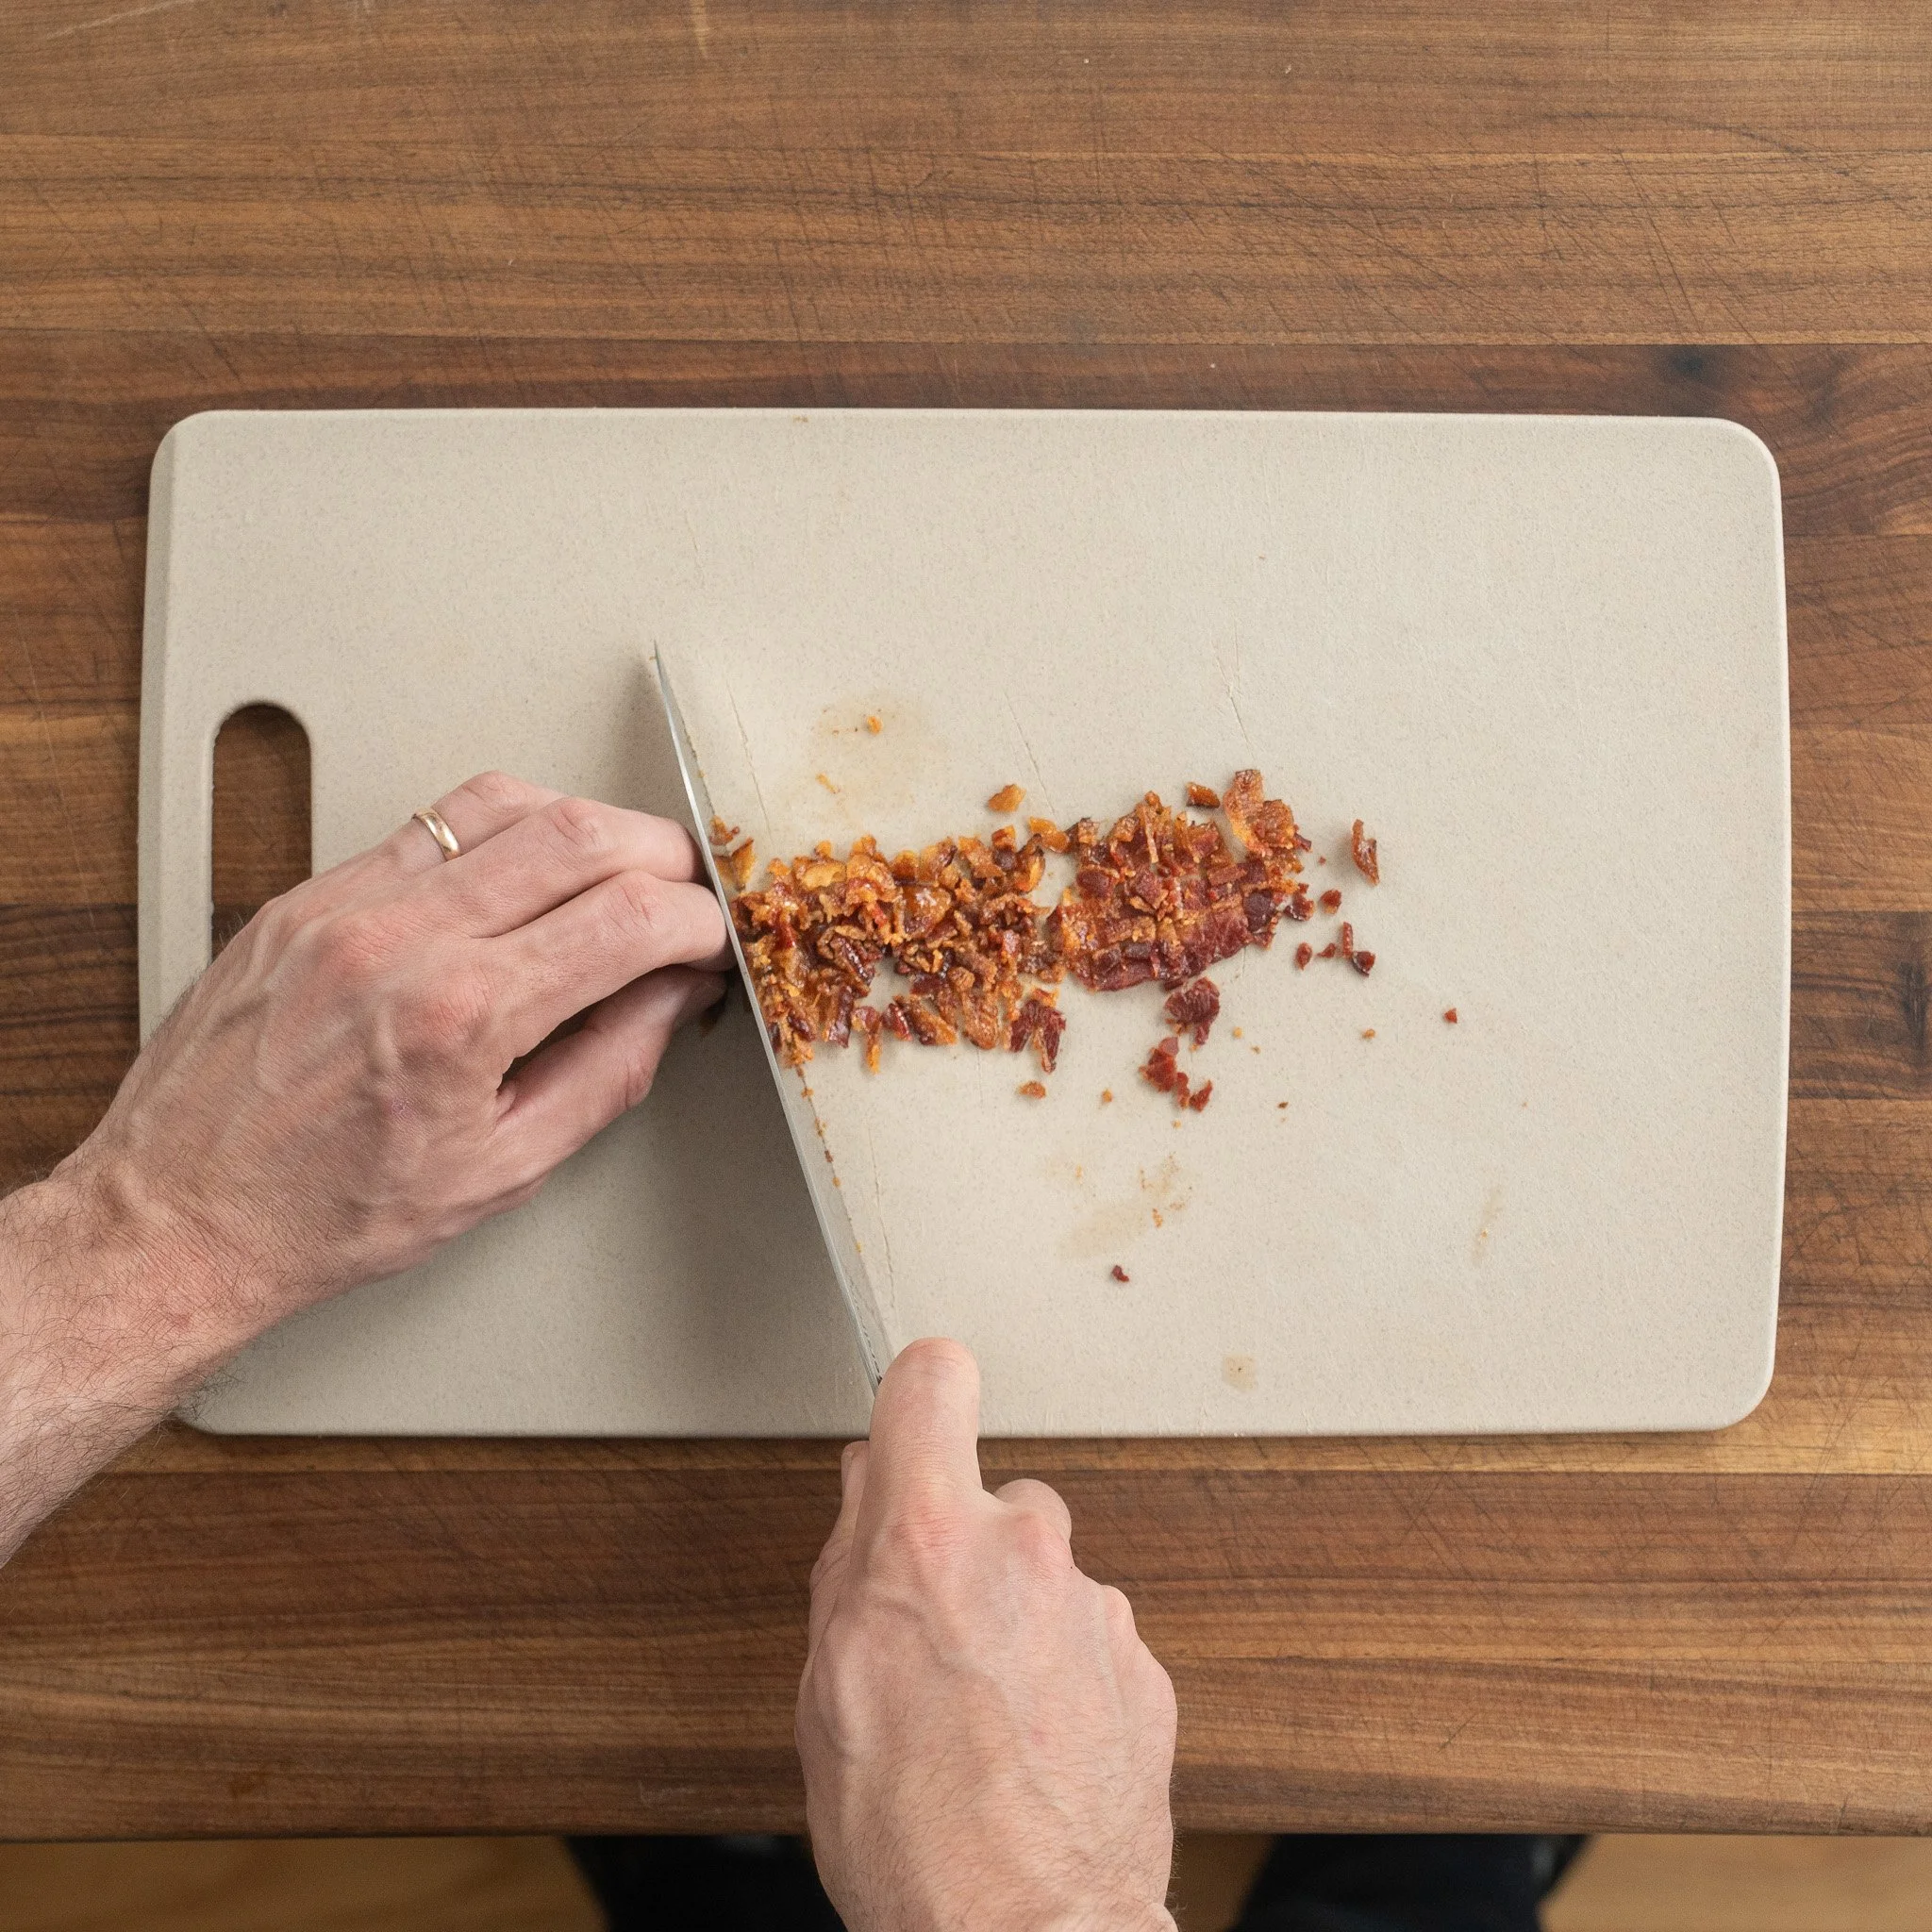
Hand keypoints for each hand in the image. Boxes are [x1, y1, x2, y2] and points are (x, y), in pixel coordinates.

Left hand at [0, 773, 728, 1556]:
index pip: (628, 918)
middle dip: (664, 856)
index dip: (699, 921)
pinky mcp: (308, 893)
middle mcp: (402, 939)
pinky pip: (429, 819)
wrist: (179, 1216)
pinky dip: (502, 830)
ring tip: (613, 873)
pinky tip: (523, 871)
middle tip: (685, 897)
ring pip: (507, 801)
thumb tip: (673, 997)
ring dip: (587, 824)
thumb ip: (610, 1069)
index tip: (714, 941)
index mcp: (461, 1017)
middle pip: (581, 834)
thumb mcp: (506, 1168)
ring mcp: (346, 902)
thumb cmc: (328, 1213)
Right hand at [797, 1340, 1177, 1931]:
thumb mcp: (827, 1685)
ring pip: (1045, 1576)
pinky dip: (1064, 1676)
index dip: (918, 1393)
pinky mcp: (1146, 1666)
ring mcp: (1097, 1607)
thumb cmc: (911, 1837)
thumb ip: (850, 1560)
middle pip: (993, 1498)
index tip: (916, 1408)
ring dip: (1018, 1621)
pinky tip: (1030, 1749)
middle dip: (964, 1550)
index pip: (933, 1379)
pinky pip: (1090, 1638)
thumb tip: (872, 1485)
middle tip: (930, 1642)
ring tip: (981, 1721)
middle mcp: (1025, 1549)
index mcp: (928, 1539)